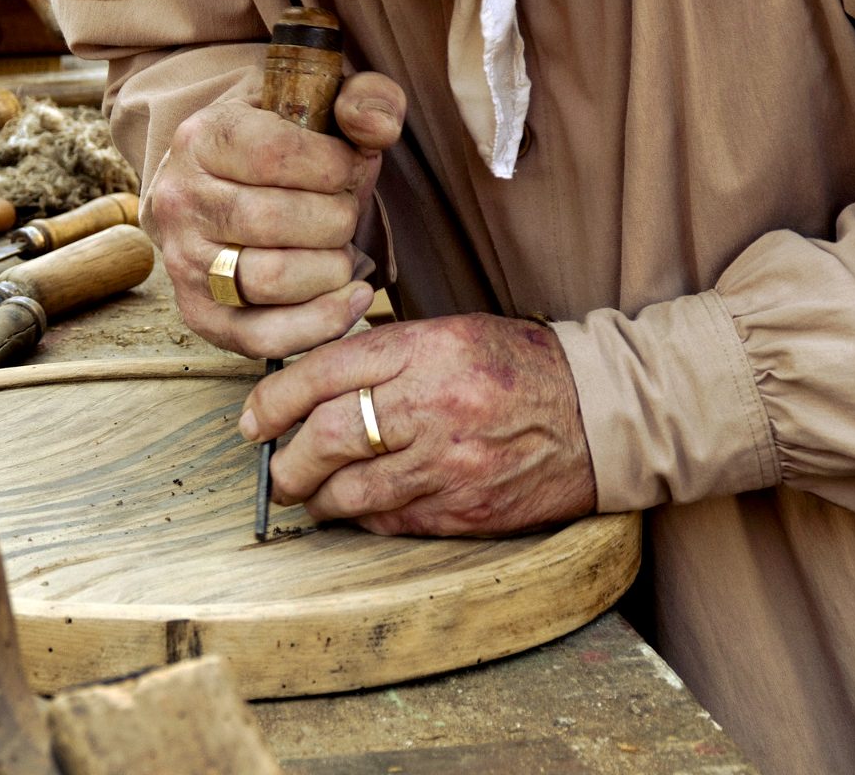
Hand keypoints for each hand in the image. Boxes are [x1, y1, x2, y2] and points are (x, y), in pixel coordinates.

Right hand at [142, 72, 406, 358]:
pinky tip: (352, 296)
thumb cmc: (280, 146)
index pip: (275, 154)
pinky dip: (320, 322)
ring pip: (271, 279)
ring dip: (331, 268)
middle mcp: (181, 200)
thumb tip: (378, 128)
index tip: (349, 167)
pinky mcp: (202, 315)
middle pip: (276, 220)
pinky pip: (263, 336)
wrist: (216, 186)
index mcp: (202, 137)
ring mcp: (185, 262)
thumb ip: (364, 98)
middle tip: (345, 212)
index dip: (334, 165)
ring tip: (340, 250)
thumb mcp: (318, 102)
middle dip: (336, 219)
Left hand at [239, 314, 597, 535]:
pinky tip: (359, 507)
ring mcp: (449, 464)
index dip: (273, 399)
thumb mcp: (452, 334)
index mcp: (428, 349)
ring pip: (349, 491)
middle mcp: (433, 405)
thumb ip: (384, 353)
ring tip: (309, 493)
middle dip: (287, 460)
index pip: (324, 372)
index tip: (253, 419)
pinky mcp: (463, 510)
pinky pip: (388, 520)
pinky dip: (361, 517)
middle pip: (327, 437)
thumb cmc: (519, 368)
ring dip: (316, 498)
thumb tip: (309, 379)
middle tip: (276, 469)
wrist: (601, 415)